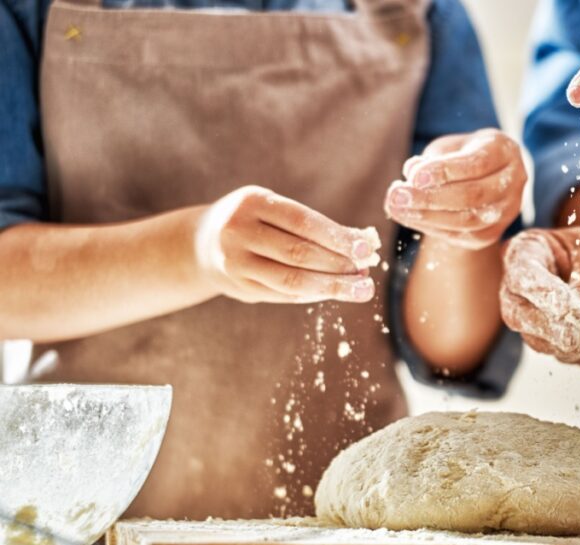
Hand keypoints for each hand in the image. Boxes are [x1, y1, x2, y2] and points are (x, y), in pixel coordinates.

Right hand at [193, 186, 380, 303]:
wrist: (202, 242)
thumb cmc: (255, 221)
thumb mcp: (274, 209)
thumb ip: (313, 226)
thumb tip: (364, 244)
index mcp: (252, 203)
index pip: (302, 222)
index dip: (337, 237)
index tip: (366, 248)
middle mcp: (238, 231)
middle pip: (298, 254)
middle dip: (338, 265)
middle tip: (366, 274)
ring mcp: (235, 262)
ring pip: (291, 281)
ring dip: (331, 287)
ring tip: (360, 289)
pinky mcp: (240, 288)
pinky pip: (284, 295)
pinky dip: (314, 295)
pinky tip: (333, 292)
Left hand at [385, 128, 526, 248]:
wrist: (487, 176)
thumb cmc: (464, 154)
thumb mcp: (449, 146)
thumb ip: (432, 158)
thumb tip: (411, 173)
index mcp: (504, 151)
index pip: (477, 164)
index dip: (445, 171)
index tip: (414, 175)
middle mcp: (514, 182)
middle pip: (473, 195)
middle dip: (431, 197)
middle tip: (398, 195)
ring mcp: (507, 211)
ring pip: (468, 221)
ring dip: (428, 216)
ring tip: (397, 207)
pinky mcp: (493, 233)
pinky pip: (463, 236)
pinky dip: (432, 228)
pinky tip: (410, 217)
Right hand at [500, 218, 579, 364]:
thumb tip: (576, 322)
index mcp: (532, 252)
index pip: (522, 273)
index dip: (540, 291)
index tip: (565, 306)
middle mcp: (528, 289)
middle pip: (518, 313)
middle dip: (548, 326)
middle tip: (576, 335)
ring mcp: (543, 320)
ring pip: (540, 342)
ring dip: (573, 343)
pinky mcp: (563, 345)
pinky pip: (568, 357)